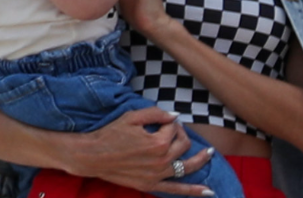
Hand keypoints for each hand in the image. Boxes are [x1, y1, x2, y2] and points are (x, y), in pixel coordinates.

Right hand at [67, 107, 214, 194]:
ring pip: (186, 166)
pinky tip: (208, 192)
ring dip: (200, 160)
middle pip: (183, 144)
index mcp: (157, 142)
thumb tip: (176, 116)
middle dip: (180, 134)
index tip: (160, 121)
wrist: (92, 156)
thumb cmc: (111, 134)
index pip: (174, 129)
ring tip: (210, 153)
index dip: (169, 122)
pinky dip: (193, 191)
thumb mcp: (133, 116)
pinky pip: (175, 190)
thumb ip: (157, 113)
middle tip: (170, 130)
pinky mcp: (150, 185)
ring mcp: (157, 175)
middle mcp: (161, 160)